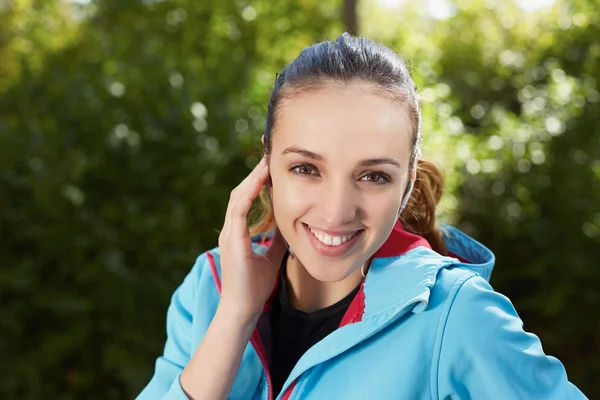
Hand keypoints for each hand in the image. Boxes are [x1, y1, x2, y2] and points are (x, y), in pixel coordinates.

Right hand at [217, 157, 286, 322]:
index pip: (247, 197)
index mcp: (238, 231)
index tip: (272, 166)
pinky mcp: (232, 240)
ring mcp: (229, 233)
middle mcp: (231, 229)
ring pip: (239, 195)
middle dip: (255, 172)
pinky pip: (238, 209)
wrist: (242, 310)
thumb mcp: (272, 256)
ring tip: (266, 161)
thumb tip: (292, 224)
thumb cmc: (254, 287)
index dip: (258, 180)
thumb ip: (278, 238)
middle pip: (242, 191)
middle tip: (268, 154)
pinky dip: (249, 193)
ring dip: (253, 177)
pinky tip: (260, 180)